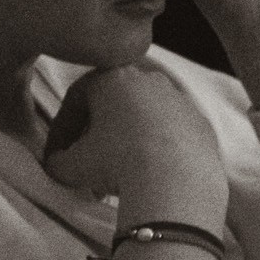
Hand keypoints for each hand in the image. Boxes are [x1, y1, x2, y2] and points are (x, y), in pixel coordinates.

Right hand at [42, 63, 228, 226]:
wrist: (175, 181)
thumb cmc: (117, 161)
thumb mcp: (72, 165)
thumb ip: (58, 161)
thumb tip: (56, 165)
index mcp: (114, 77)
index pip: (78, 96)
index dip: (62, 127)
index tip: (57, 154)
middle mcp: (150, 80)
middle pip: (114, 104)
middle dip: (97, 133)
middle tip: (89, 163)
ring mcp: (180, 101)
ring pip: (145, 119)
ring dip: (129, 142)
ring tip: (120, 174)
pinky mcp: (202, 125)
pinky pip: (173, 136)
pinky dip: (159, 151)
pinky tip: (151, 175)